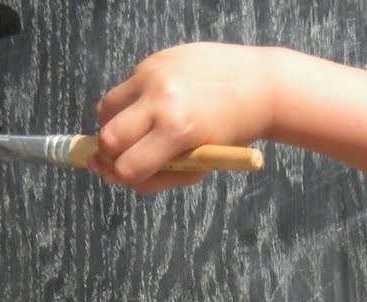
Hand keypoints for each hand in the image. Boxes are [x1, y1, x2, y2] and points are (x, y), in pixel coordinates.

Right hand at [92, 43, 276, 192]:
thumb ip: (161, 174)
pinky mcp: (153, 60)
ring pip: (105, 108)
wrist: (261, 84)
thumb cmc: (234, 132)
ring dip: (113, 125)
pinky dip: (132, 102)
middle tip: (117, 156)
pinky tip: (158, 103)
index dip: (122, 177)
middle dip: (107, 153)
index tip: (124, 175)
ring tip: (136, 129)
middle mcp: (161, 100)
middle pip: (107, 138)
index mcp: (178, 131)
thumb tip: (117, 177)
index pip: (127, 167)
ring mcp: (154, 75)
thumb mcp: (202, 163)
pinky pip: (125, 88)